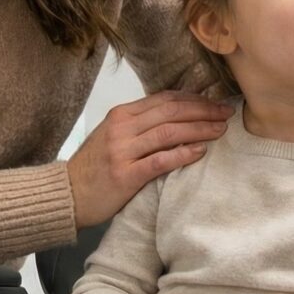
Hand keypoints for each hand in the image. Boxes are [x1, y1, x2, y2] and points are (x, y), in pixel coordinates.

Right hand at [68, 91, 231, 227]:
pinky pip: (161, 160)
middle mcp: (122, 128)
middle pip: (171, 112)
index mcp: (121, 114)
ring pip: (169, 132)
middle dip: (203, 110)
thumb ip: (140, 124)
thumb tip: (178, 115)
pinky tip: (200, 152)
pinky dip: (183, 154)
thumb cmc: (94, 166)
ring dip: (199, 129)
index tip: (215, 102)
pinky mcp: (126, 175)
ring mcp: (123, 151)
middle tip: (226, 113)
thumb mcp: (113, 135)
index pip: (164, 99)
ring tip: (220, 130)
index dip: (194, 99)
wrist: (67, 194)